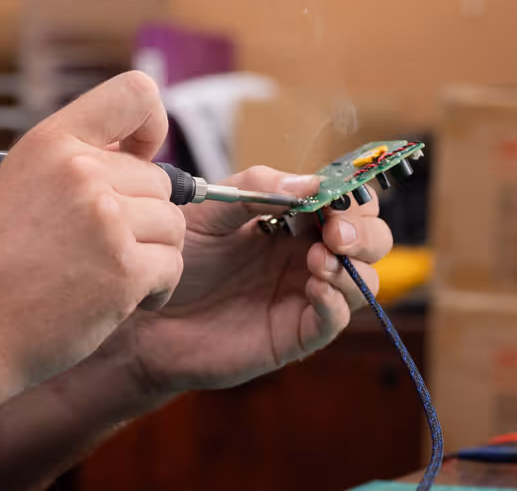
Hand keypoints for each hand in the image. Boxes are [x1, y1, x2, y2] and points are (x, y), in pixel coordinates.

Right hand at [0, 72, 186, 397]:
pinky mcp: (123, 268)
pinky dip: (155, 290)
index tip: (140, 158)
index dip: (151, 125)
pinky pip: (172, 266)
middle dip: (143, 218)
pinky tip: (115, 301)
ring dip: (151, 256)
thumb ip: (76, 161)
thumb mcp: (21, 183)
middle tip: (99, 250)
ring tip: (104, 276)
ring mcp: (105, 218)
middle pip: (161, 180)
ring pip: (173, 224)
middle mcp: (80, 170)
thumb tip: (140, 153)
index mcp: (52, 141)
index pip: (135, 92)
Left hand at [105, 164, 393, 396]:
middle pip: (370, 239)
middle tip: (334, 231)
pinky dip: (335, 303)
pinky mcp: (294, 333)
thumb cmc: (177, 254)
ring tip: (317, 261)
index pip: (348, 201)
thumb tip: (312, 184)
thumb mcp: (212, 207)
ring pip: (364, 281)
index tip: (337, 196)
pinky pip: (335, 320)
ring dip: (352, 266)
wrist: (146, 313)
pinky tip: (313, 288)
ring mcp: (304, 294)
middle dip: (364, 231)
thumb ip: (260, 188)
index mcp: (293, 217)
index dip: (353, 196)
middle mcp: (307, 253)